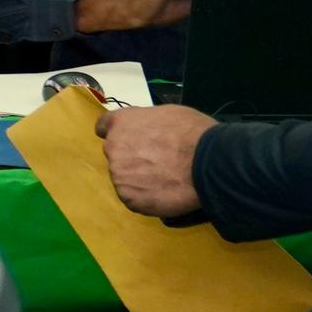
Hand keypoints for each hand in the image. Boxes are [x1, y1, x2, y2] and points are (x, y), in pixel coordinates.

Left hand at [101, 104, 216, 221]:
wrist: (208, 164)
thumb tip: (146, 132)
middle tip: (157, 162)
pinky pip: (134, 197)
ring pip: (125, 177)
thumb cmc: (194, 133)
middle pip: (116, 154)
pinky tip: (165, 192)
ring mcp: (119, 176)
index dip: (114, 132)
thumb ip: (147, 123)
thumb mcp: (169, 114)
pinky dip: (146, 196)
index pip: (104, 126)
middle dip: (131, 157)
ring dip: (138, 178)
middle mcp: (113, 148)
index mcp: (122, 123)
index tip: (123, 139)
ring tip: (165, 179)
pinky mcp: (129, 198)